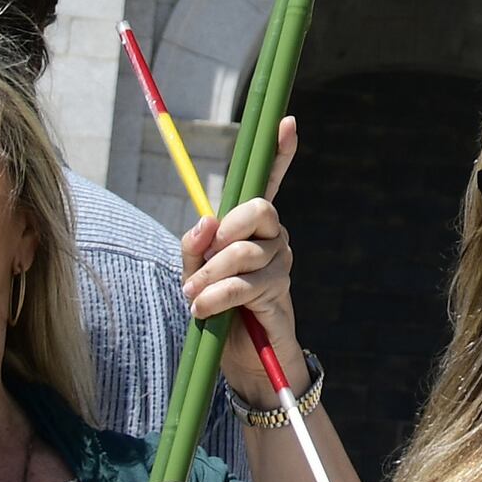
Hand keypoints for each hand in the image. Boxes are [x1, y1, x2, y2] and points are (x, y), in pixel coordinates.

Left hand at [183, 120, 304, 368]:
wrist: (242, 359)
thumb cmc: (218, 308)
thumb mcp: (196, 273)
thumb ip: (195, 245)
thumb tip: (205, 220)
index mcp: (252, 226)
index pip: (269, 182)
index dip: (279, 152)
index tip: (287, 122)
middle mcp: (274, 236)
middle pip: (256, 209)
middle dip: (223, 233)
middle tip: (202, 261)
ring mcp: (281, 261)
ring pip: (243, 252)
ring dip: (209, 276)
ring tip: (194, 298)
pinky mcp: (279, 290)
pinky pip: (243, 284)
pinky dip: (216, 297)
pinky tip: (203, 310)